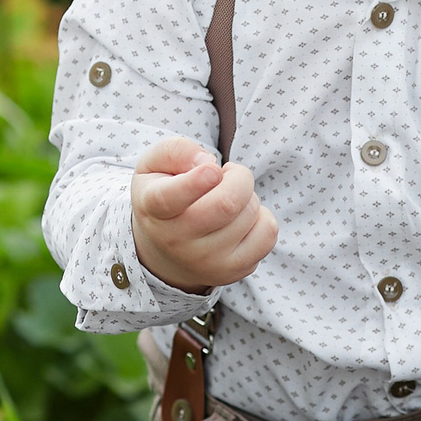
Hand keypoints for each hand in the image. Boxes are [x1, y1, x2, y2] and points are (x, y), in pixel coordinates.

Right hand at [130, 136, 277, 293]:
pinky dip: (261, 216)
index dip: (194, 182)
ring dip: (247, 196)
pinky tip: (241, 218)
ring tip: (227, 200)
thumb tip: (208, 163)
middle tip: (227, 175)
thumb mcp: (154, 164)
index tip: (212, 170)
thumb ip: (177, 150)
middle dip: (238, 177)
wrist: (164, 249)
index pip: (169, 199)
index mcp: (153, 208)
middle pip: (226, 204)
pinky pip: (267, 232)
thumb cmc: (164, 193)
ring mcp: (206, 261)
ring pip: (250, 214)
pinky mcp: (233, 270)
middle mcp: (176, 240)